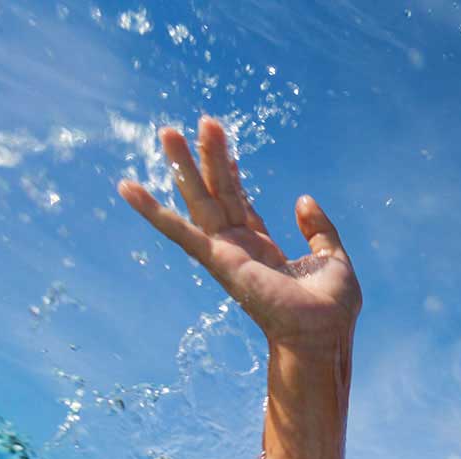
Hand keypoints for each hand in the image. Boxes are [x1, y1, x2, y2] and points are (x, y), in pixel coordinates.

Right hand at [117, 116, 360, 348]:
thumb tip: (302, 199)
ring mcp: (225, 253)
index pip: (242, 203)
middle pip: (219, 193)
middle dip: (209, 158)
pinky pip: (180, 231)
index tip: (226, 147)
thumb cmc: (331, 309)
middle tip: (203, 121)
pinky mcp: (218, 260)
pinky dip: (152, 210)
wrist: (323, 334)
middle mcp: (240, 248)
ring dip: (184, 166)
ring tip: (168, 131)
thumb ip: (319, 229)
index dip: (234, 175)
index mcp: (264, 248)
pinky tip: (128, 188)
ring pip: (200, 200)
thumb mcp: (333, 258)